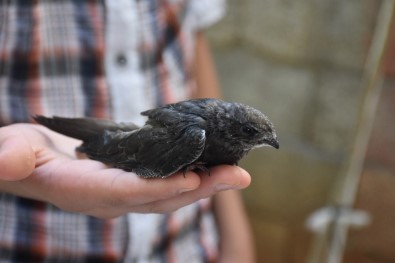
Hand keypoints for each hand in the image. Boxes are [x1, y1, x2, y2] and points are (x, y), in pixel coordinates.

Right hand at [0, 124, 250, 217]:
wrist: (32, 161)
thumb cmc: (21, 154)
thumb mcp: (12, 150)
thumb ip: (12, 157)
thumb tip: (6, 158)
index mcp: (83, 191)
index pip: (125, 192)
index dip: (158, 188)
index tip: (192, 180)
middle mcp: (110, 198)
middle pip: (160, 197)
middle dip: (199, 188)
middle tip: (238, 176)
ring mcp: (124, 192)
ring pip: (170, 191)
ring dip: (205, 182)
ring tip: (237, 172)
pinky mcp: (132, 181)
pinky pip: (167, 180)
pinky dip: (192, 174)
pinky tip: (214, 165)